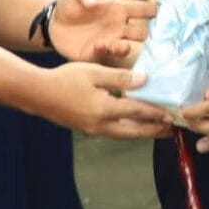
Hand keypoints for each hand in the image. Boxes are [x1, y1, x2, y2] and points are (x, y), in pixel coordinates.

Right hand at [36, 63, 171, 138]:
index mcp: (104, 109)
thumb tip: (145, 80)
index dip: (155, 113)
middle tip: (170, 130)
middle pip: (134, 132)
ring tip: (156, 130)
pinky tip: (132, 124)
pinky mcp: (87, 129)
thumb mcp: (94, 72)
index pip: (137, 112)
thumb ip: (120, 78)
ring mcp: (93, 130)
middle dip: (153, 131)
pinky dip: (128, 130)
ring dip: (141, 132)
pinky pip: (114, 133)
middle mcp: (101, 125)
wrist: (37, 94)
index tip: (171, 114)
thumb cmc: (65, 79)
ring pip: (124, 135)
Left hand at [50, 0, 155, 66]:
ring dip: (127, 48)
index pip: (144, 10)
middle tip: (152, 38)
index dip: (155, 11)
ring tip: (121, 45)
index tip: (164, 14)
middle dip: (150, 36)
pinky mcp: (97, 54)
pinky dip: (105, 52)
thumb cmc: (70, 4)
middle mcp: (119, 27)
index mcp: (119, 9)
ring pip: (128, 47)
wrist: (53, 24)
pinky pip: (107, 56)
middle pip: (143, 33)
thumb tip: (93, 2)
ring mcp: (110, 41)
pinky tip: (99, 46)